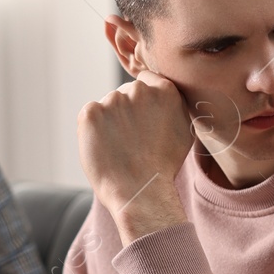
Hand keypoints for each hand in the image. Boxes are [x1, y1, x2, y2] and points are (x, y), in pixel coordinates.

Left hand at [77, 68, 192, 244]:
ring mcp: (113, 100)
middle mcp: (138, 90)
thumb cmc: (164, 167)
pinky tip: (105, 148)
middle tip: (131, 141)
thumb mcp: (183, 131)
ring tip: (119, 148)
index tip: (142, 121)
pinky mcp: (90, 113)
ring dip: (109, 122)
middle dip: (125, 112)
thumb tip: (165, 97)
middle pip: (125, 93)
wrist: (141, 191)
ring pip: (107, 106)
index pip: (146, 82)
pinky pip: (89, 116)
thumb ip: (174, 106)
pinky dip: (92, 130)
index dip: (142, 104)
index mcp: (165, 90)